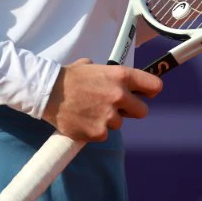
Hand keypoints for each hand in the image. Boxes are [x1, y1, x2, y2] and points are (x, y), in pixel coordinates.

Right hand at [42, 59, 162, 141]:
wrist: (48, 92)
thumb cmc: (70, 77)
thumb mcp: (93, 66)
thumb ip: (110, 75)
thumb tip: (117, 80)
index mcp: (121, 76)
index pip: (154, 85)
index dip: (150, 91)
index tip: (146, 94)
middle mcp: (119, 96)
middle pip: (142, 111)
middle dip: (130, 110)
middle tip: (115, 107)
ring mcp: (110, 116)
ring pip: (119, 123)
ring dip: (109, 120)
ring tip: (90, 111)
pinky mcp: (99, 133)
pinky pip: (104, 134)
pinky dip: (95, 130)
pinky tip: (83, 120)